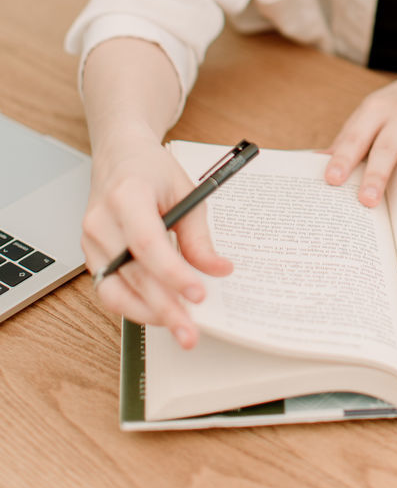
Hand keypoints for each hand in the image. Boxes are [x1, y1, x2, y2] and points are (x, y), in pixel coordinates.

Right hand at [81, 129, 232, 347]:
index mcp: (127, 195)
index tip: (198, 294)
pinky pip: (109, 290)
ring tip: (179, 328)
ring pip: (114, 291)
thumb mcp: (186, 190)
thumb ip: (198, 235)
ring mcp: (90, 241)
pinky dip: (134, 306)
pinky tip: (159, 314)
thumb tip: (217, 269)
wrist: (119, 156)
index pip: (147, 243)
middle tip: (190, 331)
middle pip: (131, 275)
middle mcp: (101, 221)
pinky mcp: (90, 256)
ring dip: (148, 315)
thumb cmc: (151, 170)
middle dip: (164, 308)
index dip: (172, 273)